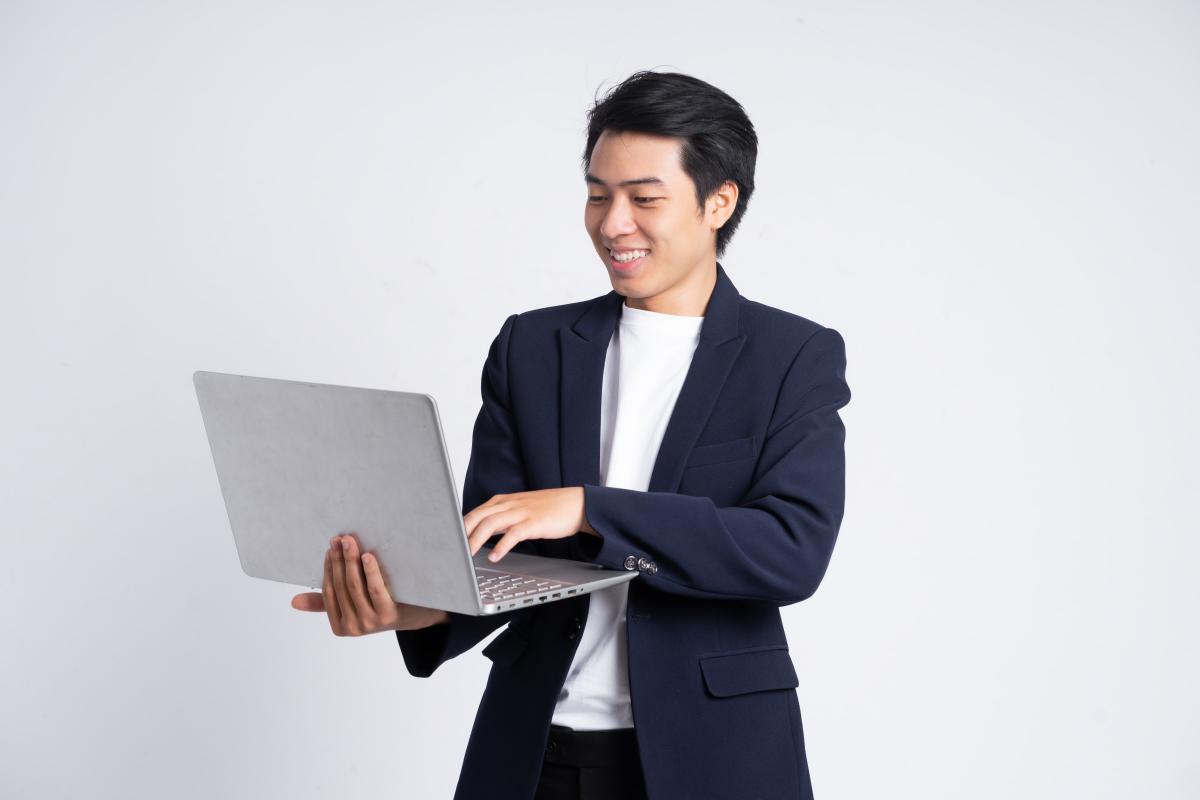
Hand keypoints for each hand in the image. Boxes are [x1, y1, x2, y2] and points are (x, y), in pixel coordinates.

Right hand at [291, 533, 450, 634]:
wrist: (417, 616)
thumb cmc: (382, 606)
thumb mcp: (354, 606)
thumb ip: (325, 603)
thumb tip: (294, 602)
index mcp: (340, 625)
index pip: (329, 591)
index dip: (328, 568)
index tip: (330, 548)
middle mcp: (353, 627)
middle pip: (341, 586)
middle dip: (338, 559)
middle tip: (339, 538)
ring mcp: (370, 622)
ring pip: (354, 585)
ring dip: (350, 560)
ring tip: (349, 541)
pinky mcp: (388, 615)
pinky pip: (375, 589)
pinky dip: (370, 571)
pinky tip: (367, 555)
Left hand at [464, 487, 598, 563]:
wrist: (576, 504)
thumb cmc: (548, 509)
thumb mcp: (519, 510)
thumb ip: (500, 519)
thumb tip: (481, 533)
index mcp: (502, 501)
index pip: (474, 512)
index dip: (460, 526)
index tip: (449, 541)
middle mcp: (509, 504)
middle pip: (478, 517)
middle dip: (462, 534)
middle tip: (451, 550)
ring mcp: (521, 512)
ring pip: (491, 524)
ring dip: (475, 540)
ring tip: (466, 555)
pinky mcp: (534, 523)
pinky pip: (513, 534)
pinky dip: (501, 546)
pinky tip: (494, 557)